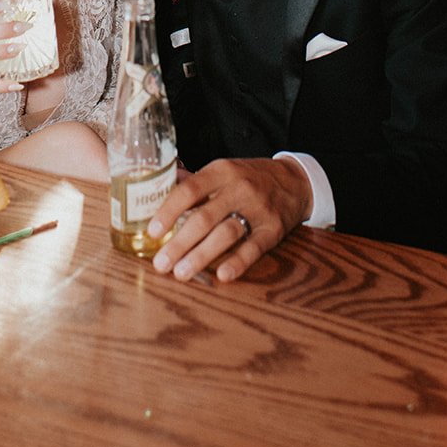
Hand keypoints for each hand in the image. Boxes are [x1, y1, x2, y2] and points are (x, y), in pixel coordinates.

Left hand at [147, 157, 312, 283]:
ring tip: (181, 273)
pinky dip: (238, 262)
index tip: (152, 231)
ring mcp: (257, 210)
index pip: (190, 190)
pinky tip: (222, 275)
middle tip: (160, 263)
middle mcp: (239, 189)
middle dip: (179, 243)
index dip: (169, 211)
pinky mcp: (273, 230)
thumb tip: (155, 193)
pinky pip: (254, 248)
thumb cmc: (248, 178)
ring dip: (202, 256)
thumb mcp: (223, 171)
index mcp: (221, 171)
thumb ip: (193, 183)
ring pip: (226, 234)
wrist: (294, 181)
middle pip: (204, 217)